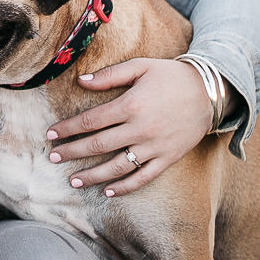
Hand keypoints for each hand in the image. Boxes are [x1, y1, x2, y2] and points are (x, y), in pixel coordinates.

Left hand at [46, 57, 216, 195]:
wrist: (209, 92)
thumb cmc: (170, 76)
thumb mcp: (140, 67)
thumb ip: (110, 75)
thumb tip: (81, 81)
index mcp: (130, 105)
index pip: (90, 121)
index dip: (68, 128)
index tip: (50, 134)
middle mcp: (140, 129)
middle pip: (98, 145)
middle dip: (72, 152)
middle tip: (53, 158)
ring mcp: (154, 147)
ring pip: (118, 166)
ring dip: (93, 176)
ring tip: (73, 181)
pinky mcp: (168, 158)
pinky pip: (144, 177)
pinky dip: (126, 187)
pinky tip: (109, 192)